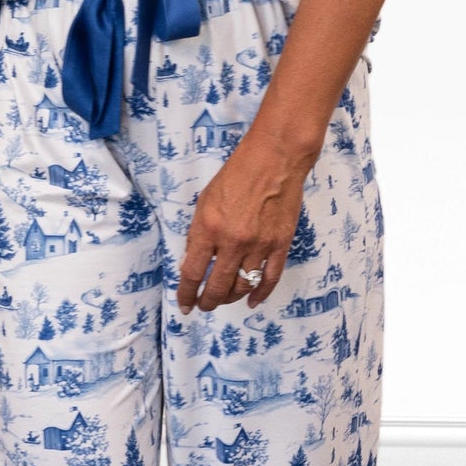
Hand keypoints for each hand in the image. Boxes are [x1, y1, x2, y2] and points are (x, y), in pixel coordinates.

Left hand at [175, 126, 315, 313]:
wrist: (275, 159)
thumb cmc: (236, 175)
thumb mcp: (205, 201)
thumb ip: (198, 233)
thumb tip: (192, 262)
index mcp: (208, 229)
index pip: (192, 273)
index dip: (186, 293)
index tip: (184, 304)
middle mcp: (232, 242)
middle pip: (218, 286)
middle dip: (207, 302)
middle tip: (203, 306)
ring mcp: (259, 245)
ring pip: (243, 286)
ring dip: (230, 298)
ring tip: (223, 301)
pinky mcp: (280, 245)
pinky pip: (269, 278)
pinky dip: (260, 294)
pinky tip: (251, 302)